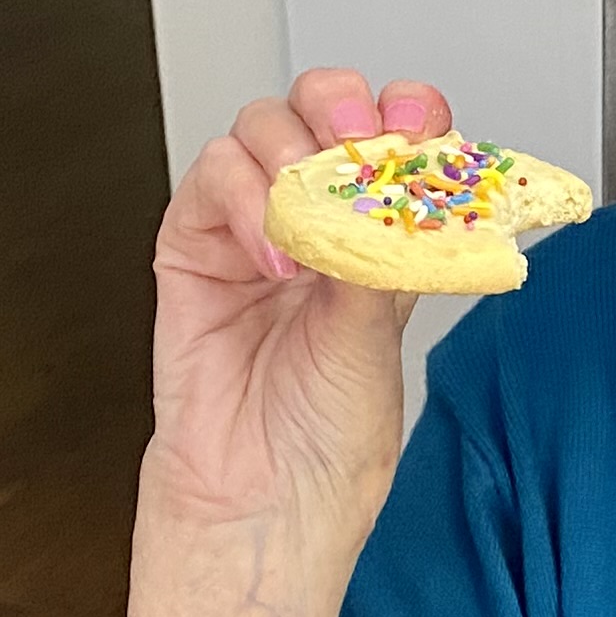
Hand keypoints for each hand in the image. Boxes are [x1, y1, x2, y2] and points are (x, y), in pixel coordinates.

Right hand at [112, 71, 447, 616]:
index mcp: (376, 239)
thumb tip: (412, 186)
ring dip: (291, 156)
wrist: (262, 509)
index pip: (392, 142)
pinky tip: (275, 256)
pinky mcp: (191, 251)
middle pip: (319, 111)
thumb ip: (387, 255)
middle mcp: (313, 225)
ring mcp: (249, 233)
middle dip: (341, 107)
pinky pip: (208, 180)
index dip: (407, 117)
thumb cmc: (326, 450)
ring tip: (312, 224)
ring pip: (260, 131)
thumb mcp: (381, 342)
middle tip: (359, 139)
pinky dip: (243, 200)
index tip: (425, 123)